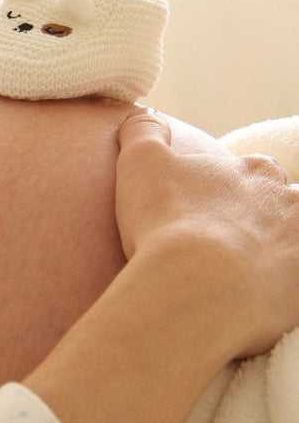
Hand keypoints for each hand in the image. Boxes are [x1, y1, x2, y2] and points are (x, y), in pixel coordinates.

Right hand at [115, 107, 298, 357]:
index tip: (199, 211)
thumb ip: (143, 131)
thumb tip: (143, 116)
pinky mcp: (298, 298)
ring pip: (287, 249)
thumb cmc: (167, 218)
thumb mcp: (140, 160)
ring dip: (267, 259)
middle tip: (213, 247)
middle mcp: (291, 207)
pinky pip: (286, 293)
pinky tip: (239, 306)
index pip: (249, 175)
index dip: (223, 192)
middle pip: (277, 211)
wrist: (194, 286)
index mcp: (256, 172)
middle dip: (253, 225)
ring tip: (230, 280)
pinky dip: (270, 296)